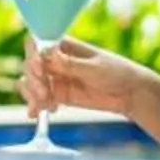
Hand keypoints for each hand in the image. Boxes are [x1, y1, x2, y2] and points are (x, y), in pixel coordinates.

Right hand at [21, 37, 151, 120]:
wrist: (130, 93)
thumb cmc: (116, 72)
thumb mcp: (93, 68)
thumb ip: (70, 64)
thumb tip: (48, 54)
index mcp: (64, 46)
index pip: (37, 45)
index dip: (33, 56)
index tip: (40, 69)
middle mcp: (56, 60)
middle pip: (30, 66)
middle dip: (33, 80)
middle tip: (44, 93)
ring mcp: (56, 78)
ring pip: (31, 83)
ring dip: (32, 94)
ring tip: (47, 105)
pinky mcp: (59, 95)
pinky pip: (39, 99)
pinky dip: (35, 106)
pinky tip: (37, 113)